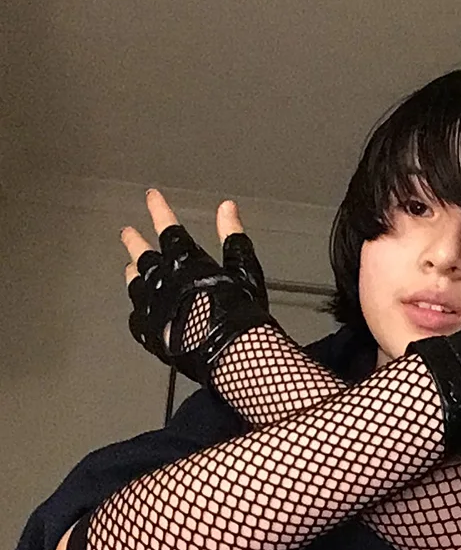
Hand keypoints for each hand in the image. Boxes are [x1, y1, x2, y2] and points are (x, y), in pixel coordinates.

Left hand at [121, 189, 273, 384]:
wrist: (229, 352)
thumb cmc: (239, 312)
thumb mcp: (244, 269)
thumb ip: (233, 237)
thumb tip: (227, 208)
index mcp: (184, 262)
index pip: (168, 227)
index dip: (159, 210)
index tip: (151, 197)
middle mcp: (162, 281)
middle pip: (142, 254)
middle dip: (135, 240)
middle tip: (127, 231)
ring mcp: (152, 308)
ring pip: (135, 284)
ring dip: (133, 272)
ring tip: (129, 266)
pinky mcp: (150, 333)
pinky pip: (136, 318)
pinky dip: (138, 310)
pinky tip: (138, 311)